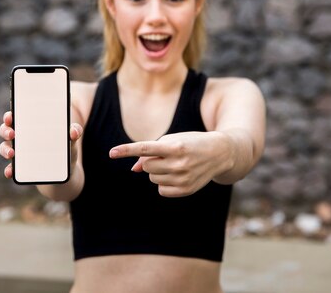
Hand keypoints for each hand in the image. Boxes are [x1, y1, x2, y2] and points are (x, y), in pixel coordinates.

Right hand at [0, 111, 82, 178]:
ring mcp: (20, 152)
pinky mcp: (21, 168)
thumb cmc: (66, 148)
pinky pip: (11, 168)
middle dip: (6, 131)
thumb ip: (75, 132)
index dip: (10, 115)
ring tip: (12, 153)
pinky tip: (10, 172)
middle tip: (12, 134)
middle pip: (6, 130)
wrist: (65, 171)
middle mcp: (21, 137)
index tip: (10, 117)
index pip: (16, 117)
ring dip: (5, 150)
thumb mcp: (71, 139)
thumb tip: (73, 131)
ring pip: (5, 148)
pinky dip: (9, 170)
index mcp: (31, 126)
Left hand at [109, 131, 230, 196]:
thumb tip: (134, 170)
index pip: (145, 149)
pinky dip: (164, 183)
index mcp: (175, 147)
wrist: (219, 153)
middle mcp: (179, 163)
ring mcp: (183, 179)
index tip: (111, 153)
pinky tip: (178, 175)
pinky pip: (161, 190)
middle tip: (168, 156)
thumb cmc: (190, 143)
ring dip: (158, 171)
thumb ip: (150, 152)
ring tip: (176, 164)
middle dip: (152, 161)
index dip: (126, 150)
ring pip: (152, 178)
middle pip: (147, 166)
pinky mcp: (185, 190)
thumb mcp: (172, 140)